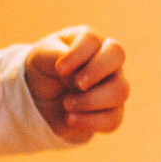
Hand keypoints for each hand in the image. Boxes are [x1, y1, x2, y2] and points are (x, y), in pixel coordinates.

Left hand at [23, 25, 129, 142]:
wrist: (41, 97)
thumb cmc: (44, 68)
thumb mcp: (41, 57)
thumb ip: (56, 56)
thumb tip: (74, 75)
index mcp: (88, 41)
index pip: (92, 40)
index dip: (77, 55)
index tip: (59, 69)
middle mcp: (106, 60)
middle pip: (117, 55)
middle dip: (95, 71)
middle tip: (75, 84)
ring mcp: (113, 85)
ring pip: (119, 90)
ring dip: (90, 100)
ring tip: (66, 105)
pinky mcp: (111, 113)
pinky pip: (113, 120)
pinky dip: (90, 122)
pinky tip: (70, 119)